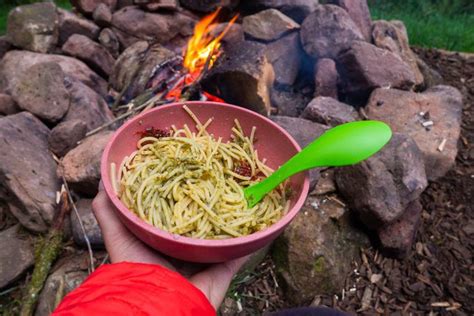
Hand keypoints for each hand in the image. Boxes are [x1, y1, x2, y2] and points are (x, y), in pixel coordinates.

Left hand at [92, 185, 247, 308]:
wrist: (159, 302)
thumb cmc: (136, 268)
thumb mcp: (118, 235)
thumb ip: (109, 210)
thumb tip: (103, 181)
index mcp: (163, 237)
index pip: (175, 209)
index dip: (181, 192)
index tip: (189, 170)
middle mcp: (186, 246)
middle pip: (201, 220)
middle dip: (210, 203)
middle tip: (220, 179)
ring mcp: (206, 257)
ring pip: (223, 233)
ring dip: (232, 218)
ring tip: (242, 194)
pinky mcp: (223, 269)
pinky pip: (241, 252)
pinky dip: (252, 240)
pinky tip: (260, 223)